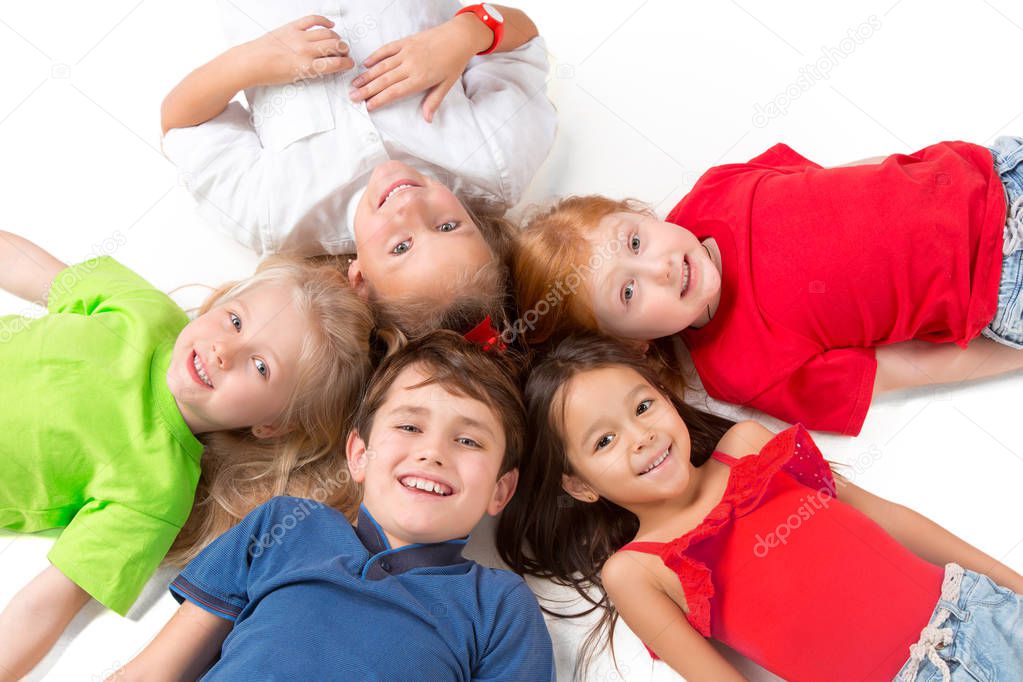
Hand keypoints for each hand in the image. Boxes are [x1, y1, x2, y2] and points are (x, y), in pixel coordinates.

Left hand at [238, 15, 353, 86]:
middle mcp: (304, 50)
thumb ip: (312, 71)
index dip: (346, 64)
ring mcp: (298, 37)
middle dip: (344, 50)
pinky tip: (330, 25)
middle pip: (334, 46)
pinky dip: (324, 21)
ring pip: (327, 34)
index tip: (349, 63)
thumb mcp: (295, 79)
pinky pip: (313, 20)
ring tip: (338, 42)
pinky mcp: (292, 27)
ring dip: (337, 38)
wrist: (250, 63)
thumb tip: (326, 66)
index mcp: (306, 67)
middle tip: (345, 53)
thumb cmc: (268, 73)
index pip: (335, 64)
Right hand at [349, 14, 491, 121]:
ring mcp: (406, 52)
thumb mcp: (447, 85)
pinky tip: (366, 63)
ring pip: (382, 66)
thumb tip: (427, 119)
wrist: (458, 37)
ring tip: (354, 83)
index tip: (368, 106)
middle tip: (353, 97)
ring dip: (367, 75)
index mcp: (420, 79)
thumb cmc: (454, 62)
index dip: (380, 99)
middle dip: (367, 89)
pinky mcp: (405, 42)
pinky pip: (387, 49)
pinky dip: (375, 56)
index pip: (395, 92)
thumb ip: (434, 101)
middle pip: (384, 80)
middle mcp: (410, 66)